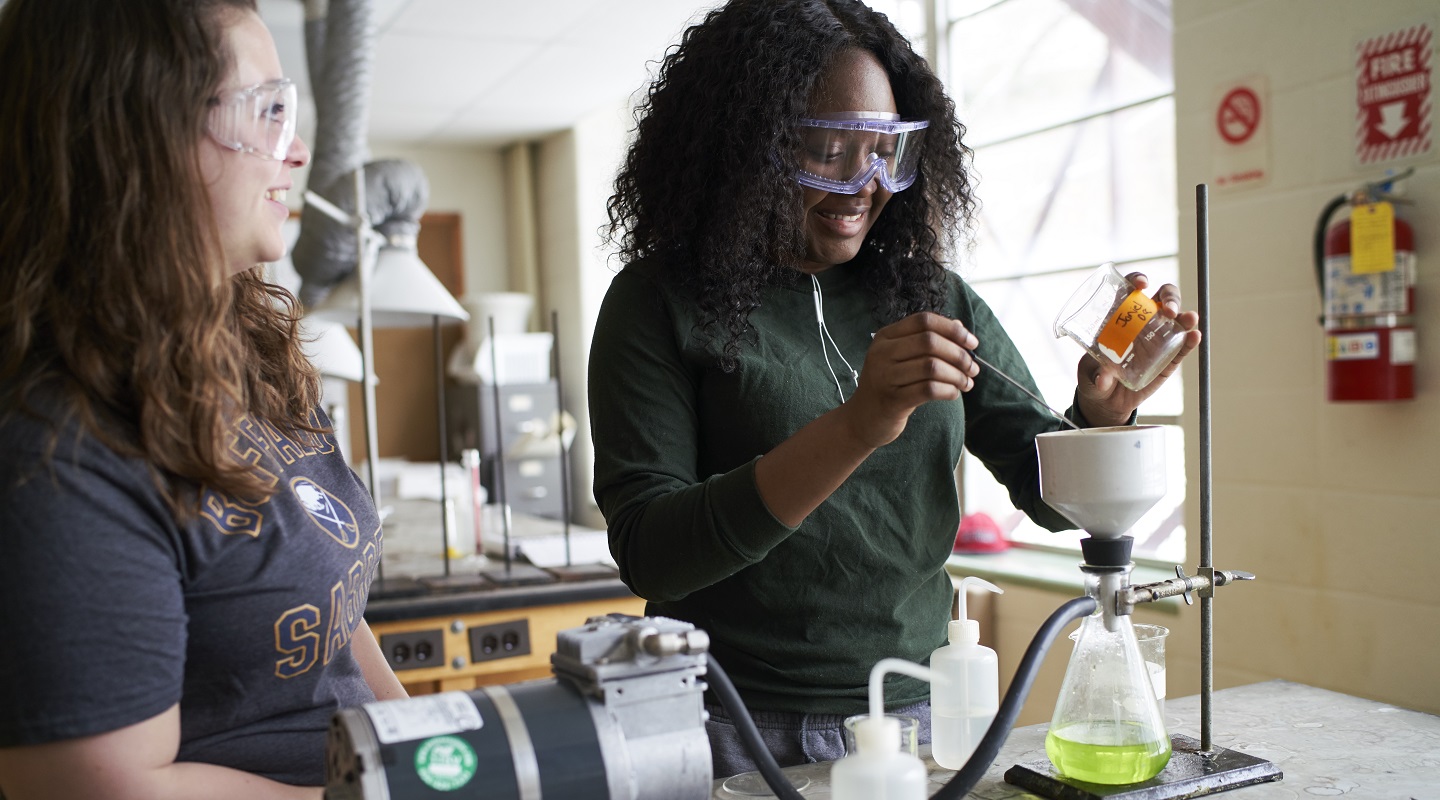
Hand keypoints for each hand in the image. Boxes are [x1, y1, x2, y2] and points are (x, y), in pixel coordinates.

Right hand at [839, 311, 978, 447]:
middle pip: (930, 342)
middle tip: (973, 368)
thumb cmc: (889, 386)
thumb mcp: (901, 358)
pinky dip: (948, 390)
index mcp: (885, 337)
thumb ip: (926, 341)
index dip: (952, 329)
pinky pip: (928, 389)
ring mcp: (884, 376)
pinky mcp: (892, 400)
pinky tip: (954, 393)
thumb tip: (959, 327)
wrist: (863, 419)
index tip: (972, 343)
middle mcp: (881, 353)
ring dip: (957, 375)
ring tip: (967, 383)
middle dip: (959, 354)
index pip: (924, 321)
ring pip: (932, 366)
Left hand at [1075, 273, 1201, 425]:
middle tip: (1168, 309)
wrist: (1106, 401)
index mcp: (1119, 319)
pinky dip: (1190, 340)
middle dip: (1169, 297)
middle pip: (1160, 298)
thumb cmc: (1093, 378)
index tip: (1141, 284)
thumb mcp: (1088, 374)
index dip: (1137, 280)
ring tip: (1188, 319)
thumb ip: (1096, 375)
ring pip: (1176, 319)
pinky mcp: (1167, 359)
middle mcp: (1141, 324)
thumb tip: (1102, 379)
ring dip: (1184, 316)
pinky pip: (1181, 346)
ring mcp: (1157, 340)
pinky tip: (1194, 336)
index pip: (1130, 291)